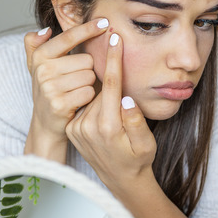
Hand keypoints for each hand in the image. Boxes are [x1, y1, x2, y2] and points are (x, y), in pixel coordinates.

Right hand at [23, 19, 108, 157]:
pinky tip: (79, 101)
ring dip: (89, 84)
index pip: (68, 37)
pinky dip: (88, 97)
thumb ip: (35, 44)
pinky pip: (88, 92)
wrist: (46, 121)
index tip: (104, 22)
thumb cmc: (49, 88)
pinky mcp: (59, 104)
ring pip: (89, 76)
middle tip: (76, 80)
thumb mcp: (38, 65)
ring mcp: (50, 88)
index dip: (87, 29)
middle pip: (86, 60)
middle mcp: (43, 71)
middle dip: (88, 69)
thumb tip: (45, 30)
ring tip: (76, 90)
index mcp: (40, 56)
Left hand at [65, 32, 156, 195]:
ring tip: (114, 114)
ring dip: (103, 95)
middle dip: (112, 82)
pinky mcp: (71, 129)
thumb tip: (127, 98)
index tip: (114, 37)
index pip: (111, 84)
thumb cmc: (138, 160)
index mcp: (108, 126)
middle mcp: (87, 126)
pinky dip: (94, 103)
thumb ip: (137, 121)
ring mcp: (77, 128)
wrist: (119, 180)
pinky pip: (84, 106)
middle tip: (122, 97)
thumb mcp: (146, 144)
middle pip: (101, 88)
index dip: (114, 59)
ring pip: (92, 96)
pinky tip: (103, 115)